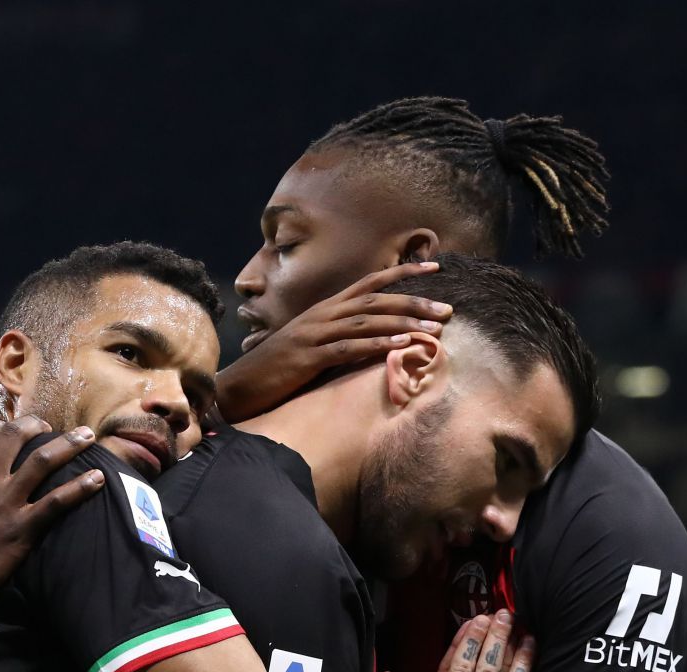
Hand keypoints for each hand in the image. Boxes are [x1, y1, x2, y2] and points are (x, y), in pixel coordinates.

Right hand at [0, 416, 103, 617]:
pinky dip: (80, 489)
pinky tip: (98, 479)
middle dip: (34, 426)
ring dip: (68, 445)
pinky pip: (57, 503)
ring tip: (87, 437)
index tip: (6, 426)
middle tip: (48, 427)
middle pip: (15, 437)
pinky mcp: (21, 530)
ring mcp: (5, 504)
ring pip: (43, 462)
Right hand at [216, 261, 451, 421]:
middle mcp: (321, 316)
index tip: (434, 269)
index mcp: (324, 310)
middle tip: (447, 310)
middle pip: (375, 300)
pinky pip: (348, 348)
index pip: (369, 283)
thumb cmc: (277, 370)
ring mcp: (314, 335)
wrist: (239, 386)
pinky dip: (376, 344)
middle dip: (414, 302)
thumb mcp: (312, 346)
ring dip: (403, 323)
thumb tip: (373, 337)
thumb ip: (339, 336)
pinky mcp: (308, 358)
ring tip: (434, 329)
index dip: (402, 274)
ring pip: (366, 321)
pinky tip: (399, 344)